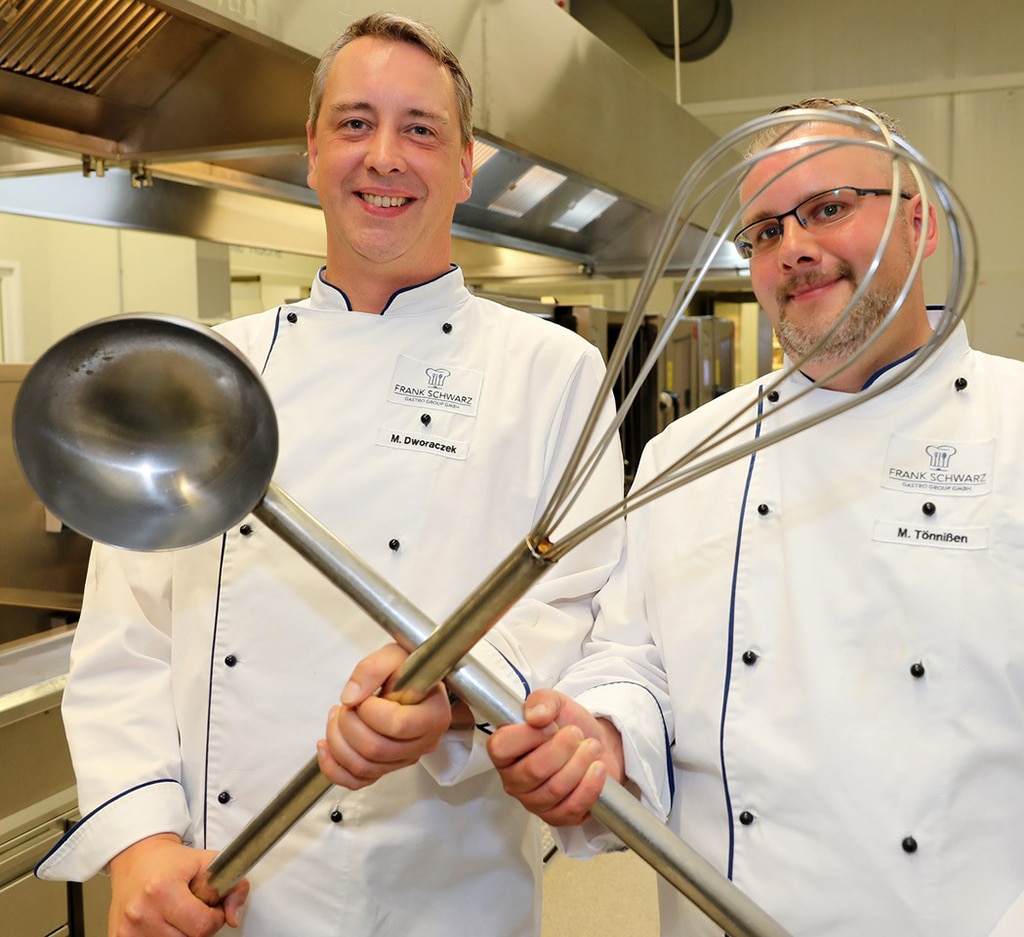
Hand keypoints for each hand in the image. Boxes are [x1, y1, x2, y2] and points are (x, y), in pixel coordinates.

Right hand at [108, 833, 248, 935]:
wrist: (136, 858)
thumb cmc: (172, 861)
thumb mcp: (209, 863)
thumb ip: (233, 887)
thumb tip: (233, 918)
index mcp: (162, 890)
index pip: (202, 926)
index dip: (214, 918)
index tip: (211, 908)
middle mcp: (141, 912)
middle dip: (198, 928)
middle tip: (194, 909)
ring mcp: (127, 930)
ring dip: (181, 934)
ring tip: (178, 914)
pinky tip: (163, 922)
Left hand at [316, 643, 451, 788]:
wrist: (411, 680)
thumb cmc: (408, 668)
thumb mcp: (394, 655)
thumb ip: (372, 669)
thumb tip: (350, 698)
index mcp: (434, 715)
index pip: (397, 725)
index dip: (369, 711)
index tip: (365, 696)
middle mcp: (424, 743)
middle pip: (375, 749)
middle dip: (348, 724)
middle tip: (346, 705)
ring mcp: (405, 759)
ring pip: (363, 766)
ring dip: (338, 742)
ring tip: (338, 716)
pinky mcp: (387, 767)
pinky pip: (357, 781)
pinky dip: (334, 768)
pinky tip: (325, 746)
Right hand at [487, 689, 623, 825]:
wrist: (595, 745)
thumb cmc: (568, 726)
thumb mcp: (555, 704)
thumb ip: (542, 702)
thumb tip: (536, 715)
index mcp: (504, 750)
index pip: (501, 747)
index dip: (528, 735)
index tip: (551, 726)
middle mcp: (513, 779)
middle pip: (534, 770)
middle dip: (563, 748)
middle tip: (577, 733)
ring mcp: (533, 802)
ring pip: (555, 789)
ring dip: (580, 763)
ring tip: (592, 747)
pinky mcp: (557, 818)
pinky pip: (572, 808)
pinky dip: (590, 786)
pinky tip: (597, 769)